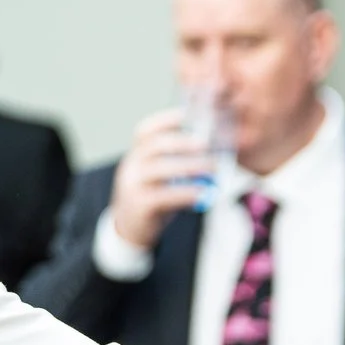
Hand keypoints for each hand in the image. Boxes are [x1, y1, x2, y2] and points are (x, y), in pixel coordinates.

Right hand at [108, 107, 213, 249]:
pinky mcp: (140, 205)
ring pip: (160, 169)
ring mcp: (132, 185)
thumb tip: (212, 152)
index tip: (189, 115)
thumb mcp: (160, 176)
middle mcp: (131, 166)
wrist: (131, 229)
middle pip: (155, 146)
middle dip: (183, 142)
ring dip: (190, 166)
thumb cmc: (153, 196)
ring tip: (213, 167)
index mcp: (136, 154)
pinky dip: (187, 192)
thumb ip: (177, 162)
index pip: (145, 130)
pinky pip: (165, 195)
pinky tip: (205, 192)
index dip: (166, 120)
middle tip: (207, 143)